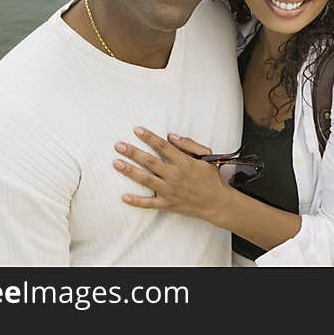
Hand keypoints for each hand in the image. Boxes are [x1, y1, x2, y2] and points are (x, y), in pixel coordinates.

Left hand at [113, 127, 228, 224]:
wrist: (216, 202)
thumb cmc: (211, 177)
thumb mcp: (206, 156)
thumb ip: (189, 144)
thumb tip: (171, 136)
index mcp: (184, 162)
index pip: (163, 147)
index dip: (149, 137)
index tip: (137, 130)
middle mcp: (174, 176)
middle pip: (150, 161)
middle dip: (133, 152)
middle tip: (118, 145)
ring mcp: (169, 191)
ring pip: (146, 180)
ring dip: (130, 171)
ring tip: (116, 163)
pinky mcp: (167, 204)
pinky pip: (149, 203)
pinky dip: (137, 201)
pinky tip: (124, 197)